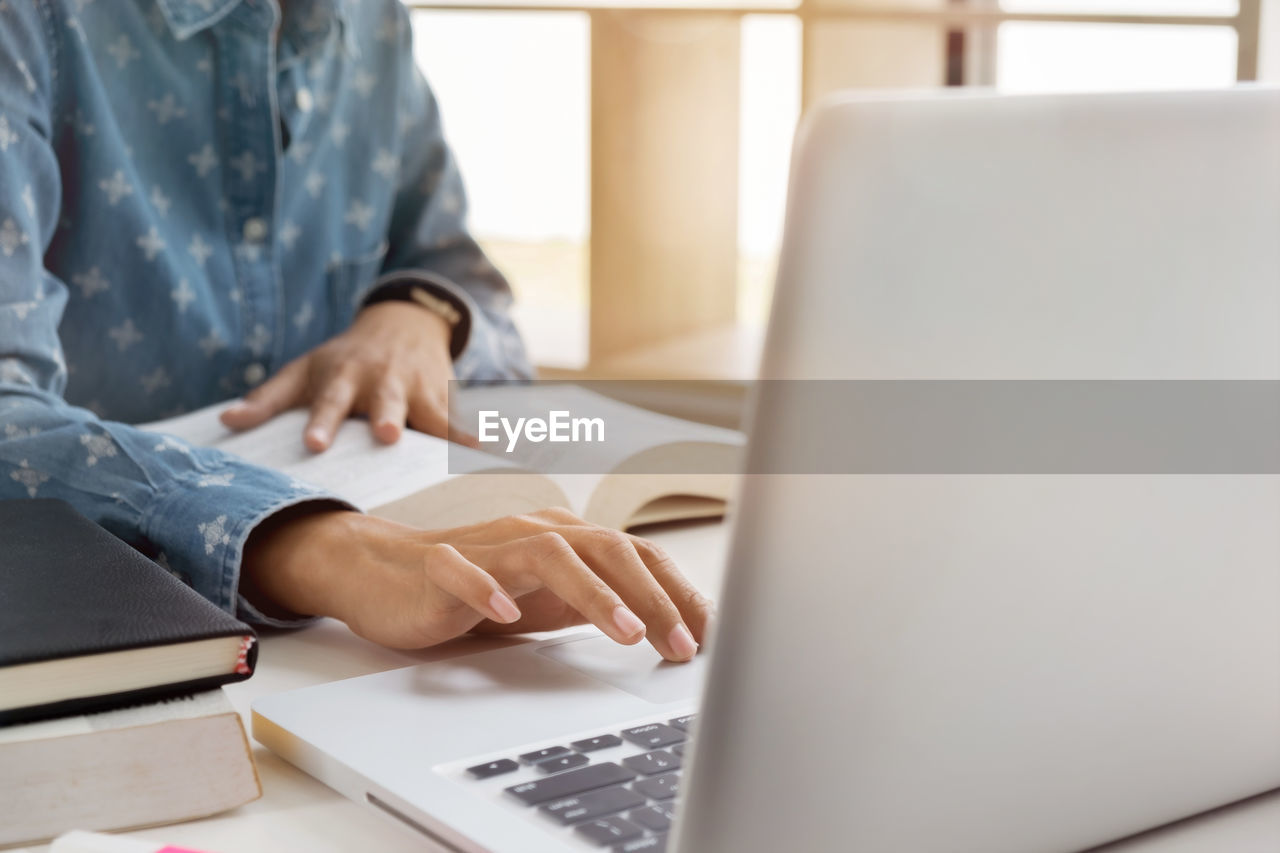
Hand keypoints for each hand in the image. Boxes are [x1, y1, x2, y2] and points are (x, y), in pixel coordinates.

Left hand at [219, 301, 465, 450]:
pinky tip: (501, 454)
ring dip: (445, 429)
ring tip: (460, 451)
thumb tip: (226, 424)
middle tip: (388, 434)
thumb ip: (268, 399)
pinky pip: (463, 421)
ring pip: (432, 411)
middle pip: (386, 401)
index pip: (329, 402)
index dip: (322, 422)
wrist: (401, 322)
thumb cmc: (343, 358)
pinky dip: (481, 436)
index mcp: (344, 377)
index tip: (316, 444)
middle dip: (388, 416)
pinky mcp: (445, 398)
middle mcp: (383, 381)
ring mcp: (418, 389)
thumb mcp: (304, 370)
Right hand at [241, 506, 713, 660]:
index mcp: (568, 540)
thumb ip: (599, 605)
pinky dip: (489, 589)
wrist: (385, 573)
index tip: (709, 636)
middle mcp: (536, 533)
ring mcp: (489, 547)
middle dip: (652, 598)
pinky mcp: (440, 566)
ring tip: (626, 632)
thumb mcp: (549, 601)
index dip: (677, 592)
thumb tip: (670, 630)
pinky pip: (465, 571)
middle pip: (606, 549)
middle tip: (682, 645)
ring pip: (550, 553)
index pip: (636, 556)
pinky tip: (509, 617)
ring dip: (594, 592)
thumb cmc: (477, 589)